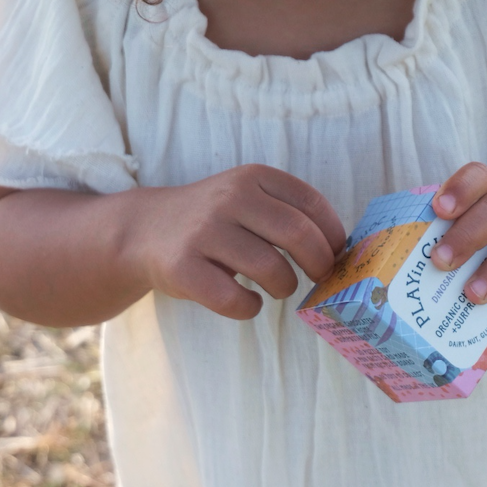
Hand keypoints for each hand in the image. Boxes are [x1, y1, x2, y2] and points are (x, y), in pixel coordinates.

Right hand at [123, 165, 345, 319]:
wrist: (145, 230)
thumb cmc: (213, 221)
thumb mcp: (246, 196)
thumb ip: (287, 212)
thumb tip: (342, 251)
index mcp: (252, 177)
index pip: (311, 204)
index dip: (333, 236)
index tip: (337, 256)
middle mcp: (229, 198)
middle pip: (299, 236)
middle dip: (319, 265)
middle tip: (318, 278)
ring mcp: (204, 232)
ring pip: (270, 270)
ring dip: (285, 288)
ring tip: (278, 288)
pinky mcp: (183, 268)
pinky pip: (234, 300)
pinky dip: (250, 308)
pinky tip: (247, 302)